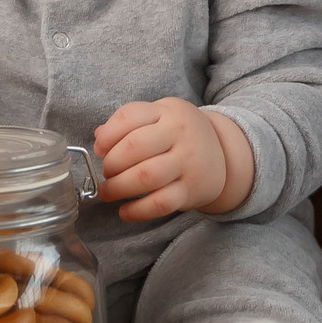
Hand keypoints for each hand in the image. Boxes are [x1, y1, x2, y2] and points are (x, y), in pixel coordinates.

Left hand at [94, 96, 252, 218]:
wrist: (222, 153)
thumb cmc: (179, 134)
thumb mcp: (159, 116)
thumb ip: (128, 123)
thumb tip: (99, 138)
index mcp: (166, 112)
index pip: (130, 116)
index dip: (108, 135)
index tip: (99, 149)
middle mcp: (179, 133)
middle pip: (135, 147)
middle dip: (111, 164)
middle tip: (106, 173)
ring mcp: (188, 162)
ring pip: (146, 177)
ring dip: (119, 188)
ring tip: (108, 192)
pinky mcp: (191, 189)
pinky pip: (161, 203)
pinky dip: (137, 210)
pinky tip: (124, 211)